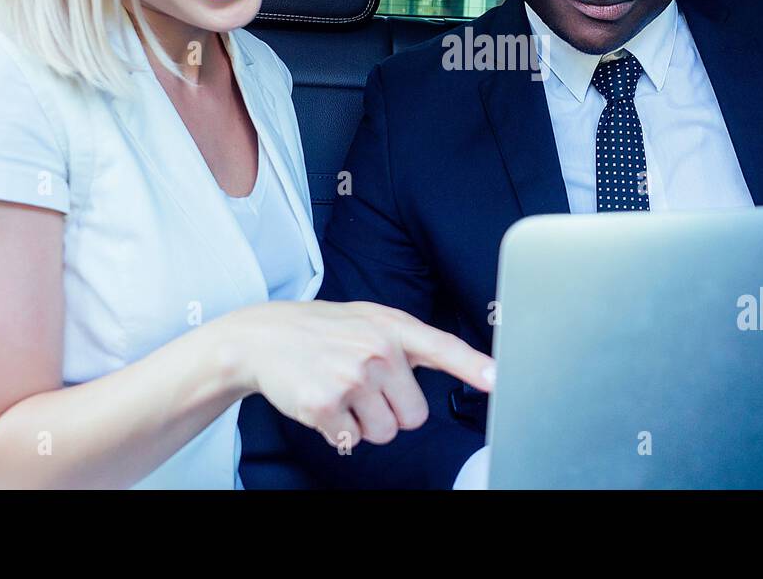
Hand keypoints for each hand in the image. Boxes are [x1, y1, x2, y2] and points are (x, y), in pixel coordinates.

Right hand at [232, 300, 493, 450]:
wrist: (265, 337)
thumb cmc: (326, 330)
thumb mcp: (373, 320)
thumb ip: (415, 342)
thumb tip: (469, 365)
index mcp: (393, 328)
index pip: (443, 348)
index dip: (473, 366)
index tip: (498, 379)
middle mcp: (376, 350)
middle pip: (415, 416)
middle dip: (392, 411)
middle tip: (365, 388)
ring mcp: (351, 377)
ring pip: (385, 433)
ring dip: (365, 423)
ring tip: (343, 393)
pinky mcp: (325, 403)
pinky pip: (352, 441)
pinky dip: (338, 431)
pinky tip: (323, 402)